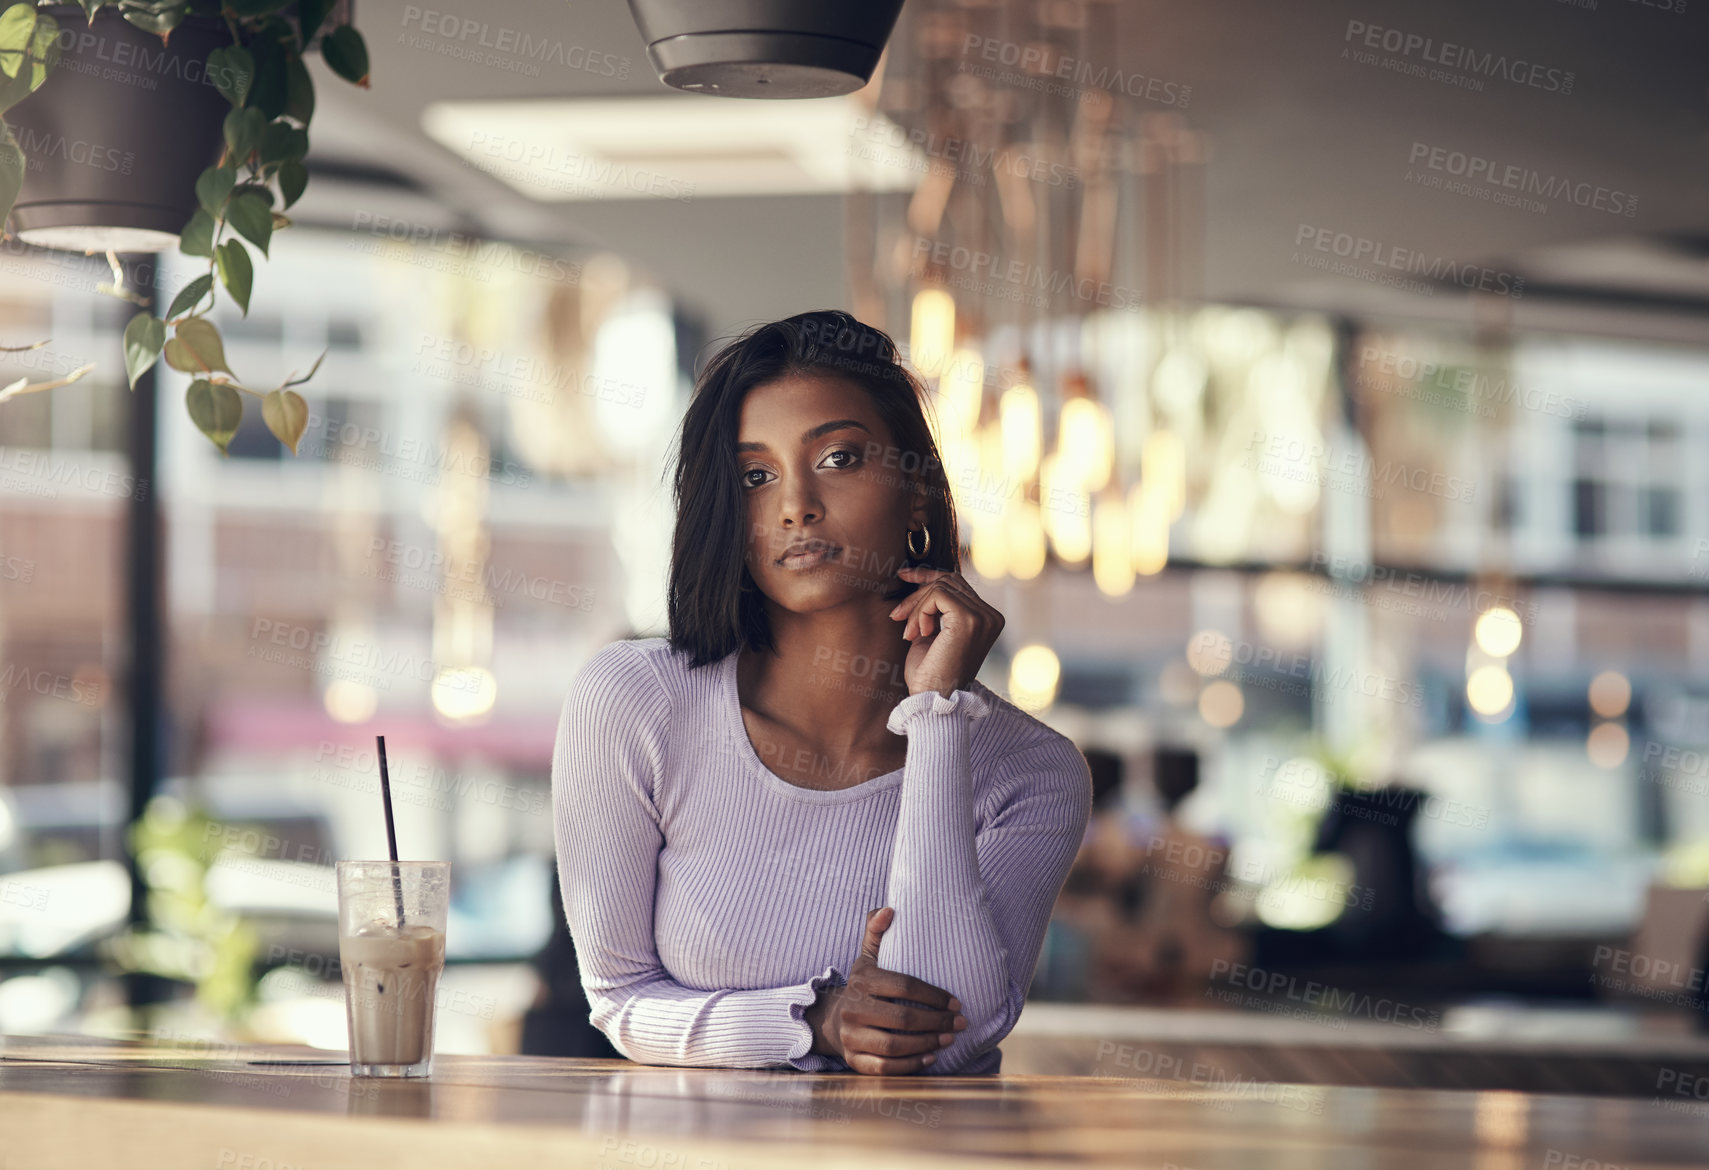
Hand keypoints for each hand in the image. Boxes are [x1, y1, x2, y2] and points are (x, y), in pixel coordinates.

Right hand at [804, 907, 966, 1074]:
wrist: (835, 1020)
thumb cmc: (863, 986)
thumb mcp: (867, 957)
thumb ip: (876, 931)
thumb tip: (889, 909)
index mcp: (861, 980)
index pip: (904, 987)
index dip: (934, 996)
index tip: (956, 1002)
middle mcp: (852, 1009)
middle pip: (902, 1019)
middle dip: (937, 1022)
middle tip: (960, 1023)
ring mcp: (851, 1037)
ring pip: (895, 1046)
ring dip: (927, 1043)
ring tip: (949, 1038)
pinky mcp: (854, 1060)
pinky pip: (885, 1067)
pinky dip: (911, 1064)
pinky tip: (931, 1056)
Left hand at [887, 566, 1004, 697]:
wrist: (932, 701)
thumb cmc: (930, 674)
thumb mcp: (934, 633)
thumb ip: (936, 609)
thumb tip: (920, 579)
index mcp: (987, 619)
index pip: (957, 583)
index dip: (928, 576)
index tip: (903, 575)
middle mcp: (990, 616)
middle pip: (948, 581)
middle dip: (917, 595)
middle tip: (897, 616)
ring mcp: (982, 617)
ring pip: (941, 586)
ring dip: (916, 607)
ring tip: (909, 633)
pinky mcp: (968, 619)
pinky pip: (937, 595)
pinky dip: (920, 611)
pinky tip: (919, 634)